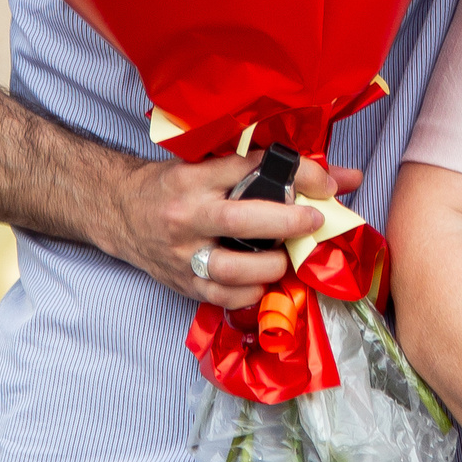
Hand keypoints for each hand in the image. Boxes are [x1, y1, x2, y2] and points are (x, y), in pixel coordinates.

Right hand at [98, 152, 362, 310]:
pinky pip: (222, 297)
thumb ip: (267, 169)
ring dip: (269, 265)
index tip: (326, 183)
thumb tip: (340, 178)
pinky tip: (264, 280)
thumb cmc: (173, 184)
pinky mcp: (183, 282)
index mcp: (195, 176)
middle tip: (314, 221)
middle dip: (286, 221)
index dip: (296, 175)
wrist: (120, 211)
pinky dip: (251, 293)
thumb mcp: (210, 164)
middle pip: (241, 219)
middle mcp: (187, 215)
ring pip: (230, 268)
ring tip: (287, 258)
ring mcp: (183, 253)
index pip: (251, 169)